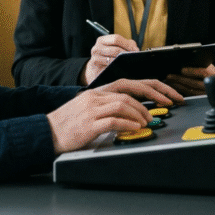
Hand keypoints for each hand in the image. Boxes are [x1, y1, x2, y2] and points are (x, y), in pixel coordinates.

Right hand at [47, 78, 182, 153]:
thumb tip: (133, 112)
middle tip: (167, 104)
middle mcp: (96, 96)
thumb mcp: (89, 109)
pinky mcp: (89, 124)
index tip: (166, 95)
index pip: (128, 82)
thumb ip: (109, 107)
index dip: (150, 87)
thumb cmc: (69, 123)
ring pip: (123, 104)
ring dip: (140, 113)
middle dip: (153, 96)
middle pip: (129, 90)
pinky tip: (136, 128)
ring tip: (148, 121)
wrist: (47, 132)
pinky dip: (128, 124)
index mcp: (98, 91)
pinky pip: (113, 120)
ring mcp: (92, 109)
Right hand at [80, 33, 138, 85]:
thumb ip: (126, 45)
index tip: (136, 50)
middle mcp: (97, 47)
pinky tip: (123, 68)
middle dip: (127, 53)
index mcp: (103, 40)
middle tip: (134, 57)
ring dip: (123, 61)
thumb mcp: (116, 49)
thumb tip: (135, 49)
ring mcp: (95, 56)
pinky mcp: (96, 66)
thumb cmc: (108, 58)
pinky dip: (117, 67)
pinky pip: (109, 66)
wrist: (96, 71)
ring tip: (130, 62)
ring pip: (113, 58)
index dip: (127, 44)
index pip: (117, 38)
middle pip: (116, 48)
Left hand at [165, 64, 214, 95]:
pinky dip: (179, 90)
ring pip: (189, 90)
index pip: (204, 72)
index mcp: (214, 75)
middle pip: (194, 83)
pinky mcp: (199, 99)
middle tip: (169, 76)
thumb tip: (182, 61)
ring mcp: (205, 94)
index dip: (192, 71)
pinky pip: (187, 95)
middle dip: (180, 79)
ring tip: (168, 80)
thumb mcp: (205, 65)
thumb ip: (197, 64)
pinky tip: (172, 85)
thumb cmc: (207, 71)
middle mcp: (211, 86)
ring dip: (177, 85)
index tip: (182, 70)